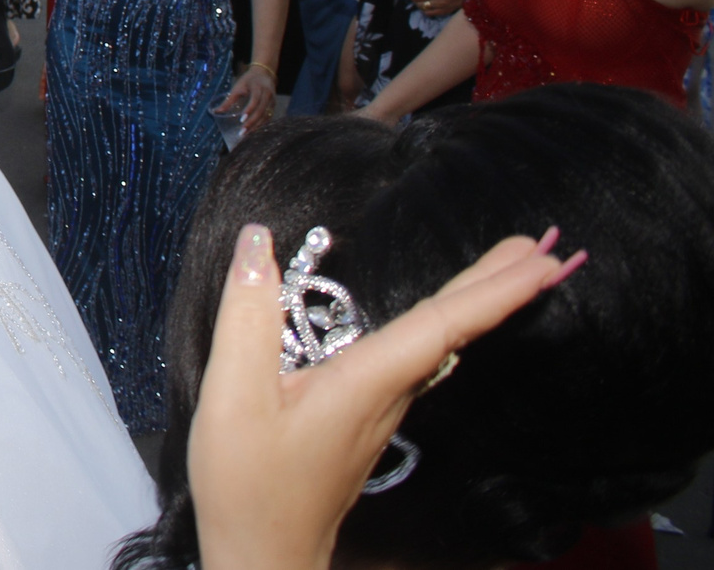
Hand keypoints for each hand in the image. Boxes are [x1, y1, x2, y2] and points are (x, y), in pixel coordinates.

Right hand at [190, 222, 577, 569]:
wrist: (263, 556)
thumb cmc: (248, 483)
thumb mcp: (234, 395)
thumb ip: (248, 316)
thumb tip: (259, 241)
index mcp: (367, 382)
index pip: (442, 324)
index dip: (493, 289)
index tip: (542, 260)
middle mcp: (389, 395)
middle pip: (453, 332)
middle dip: (501, 287)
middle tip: (546, 248)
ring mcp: (381, 412)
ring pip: (440, 346)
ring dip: (477, 303)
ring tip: (507, 270)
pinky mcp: (366, 420)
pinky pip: (419, 361)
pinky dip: (445, 327)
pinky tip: (441, 321)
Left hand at [216, 63, 276, 132]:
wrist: (264, 73)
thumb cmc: (248, 80)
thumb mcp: (238, 87)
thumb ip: (229, 100)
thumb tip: (216, 111)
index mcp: (258, 88)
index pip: (255, 101)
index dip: (249, 111)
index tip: (241, 120)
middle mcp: (268, 95)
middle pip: (261, 111)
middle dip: (252, 123)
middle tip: (242, 133)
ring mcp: (272, 101)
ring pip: (266, 116)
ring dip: (257, 126)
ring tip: (247, 134)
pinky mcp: (273, 106)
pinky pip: (269, 117)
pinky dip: (262, 124)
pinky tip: (254, 130)